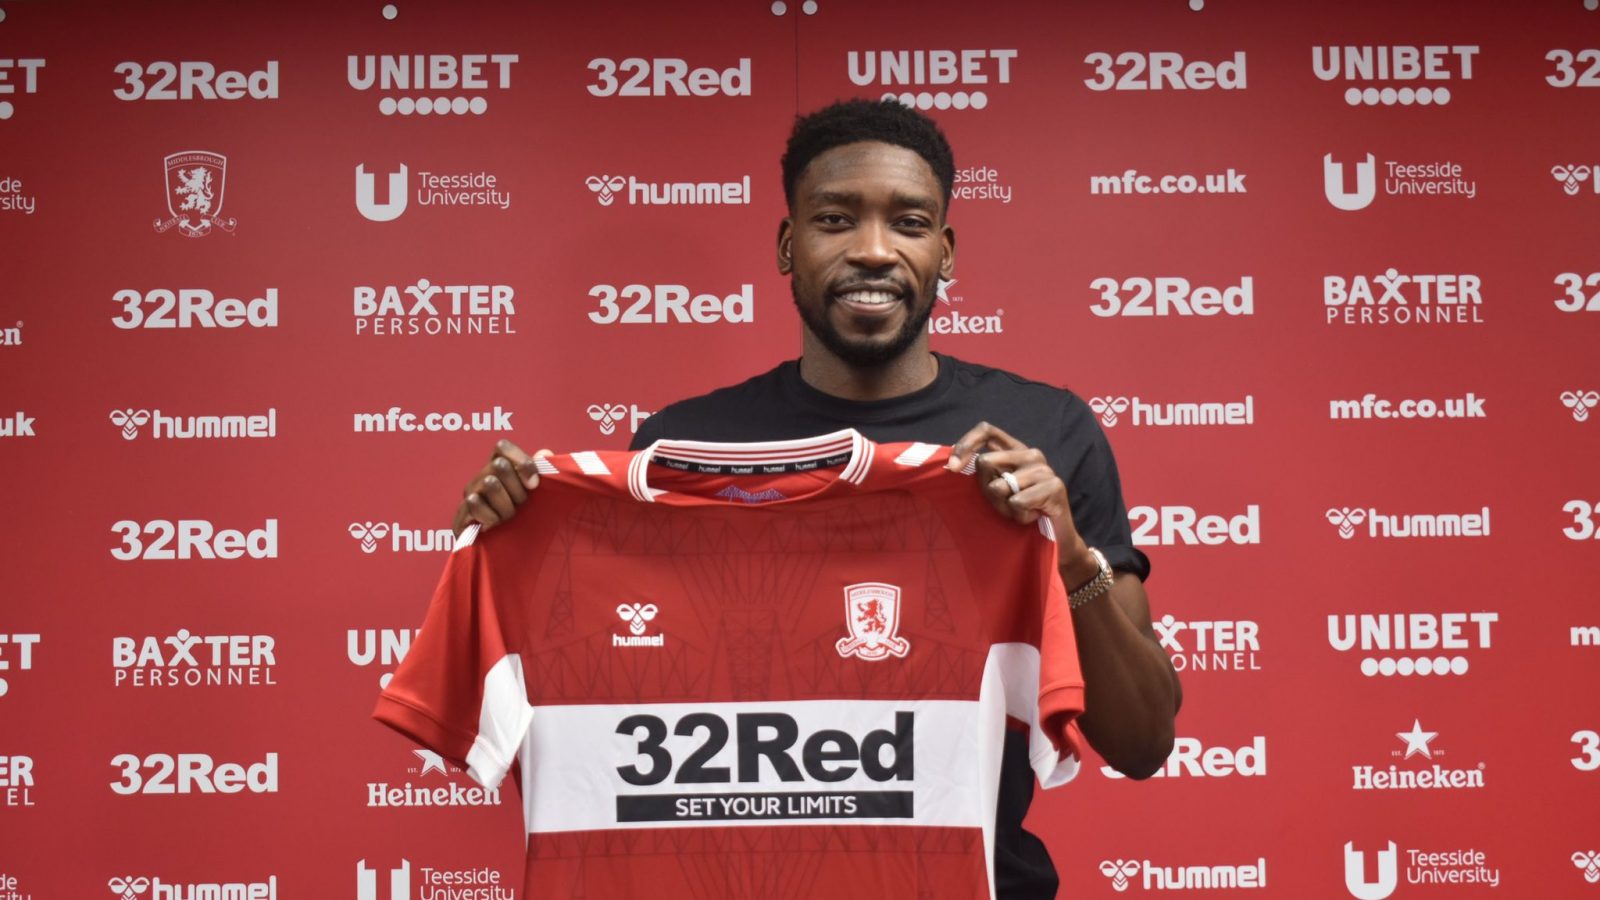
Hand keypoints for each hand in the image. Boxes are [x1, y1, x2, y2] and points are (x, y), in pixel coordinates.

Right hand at [451, 440, 551, 535]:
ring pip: (489, 484)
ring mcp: (470, 493)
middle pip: (500, 466)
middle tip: (520, 506)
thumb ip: (545, 472)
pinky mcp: (461, 514)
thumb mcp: (539, 495)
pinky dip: (491, 518)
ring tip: (507, 518)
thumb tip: (545, 454)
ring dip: (505, 506)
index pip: (502, 447)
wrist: (507, 553)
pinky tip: (493, 527)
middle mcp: (482, 476)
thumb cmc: (525, 519)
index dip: (521, 462)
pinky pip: (475, 503)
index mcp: (501, 467)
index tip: (534, 484)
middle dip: (516, 490)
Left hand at [947, 421, 1095, 582]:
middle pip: (984, 462)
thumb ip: (983, 473)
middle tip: (1004, 504)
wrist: (1056, 538)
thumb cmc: (1022, 512)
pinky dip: (1019, 516)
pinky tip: (1033, 516)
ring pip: (999, 486)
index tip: (953, 467)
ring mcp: (1044, 469)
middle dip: (986, 490)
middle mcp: (1030, 454)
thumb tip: (953, 464)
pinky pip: (1017, 502)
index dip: (965, 444)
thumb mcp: (997, 490)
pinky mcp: (1055, 486)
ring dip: (1004, 508)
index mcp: (1015, 449)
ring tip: (1020, 512)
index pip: (986, 430)